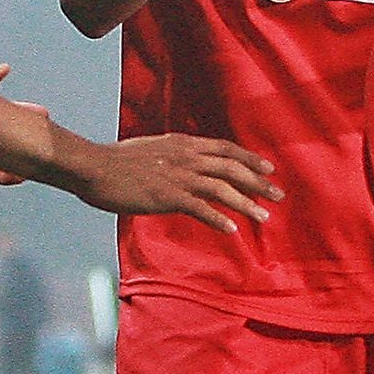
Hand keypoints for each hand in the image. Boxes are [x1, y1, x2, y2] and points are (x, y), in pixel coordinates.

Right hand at [79, 134, 282, 233]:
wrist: (95, 167)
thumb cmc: (118, 161)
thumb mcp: (152, 148)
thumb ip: (173, 155)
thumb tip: (184, 161)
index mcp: (183, 144)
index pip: (226, 148)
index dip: (249, 158)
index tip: (268, 168)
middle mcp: (186, 157)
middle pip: (232, 168)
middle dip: (259, 182)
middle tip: (279, 194)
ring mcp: (178, 176)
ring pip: (222, 189)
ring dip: (246, 203)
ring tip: (264, 216)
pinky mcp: (167, 197)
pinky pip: (200, 208)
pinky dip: (218, 219)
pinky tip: (231, 230)